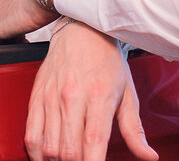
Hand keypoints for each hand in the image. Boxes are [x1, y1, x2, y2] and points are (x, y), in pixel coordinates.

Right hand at [26, 22, 157, 160]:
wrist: (82, 31)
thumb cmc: (107, 60)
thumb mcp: (127, 93)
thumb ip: (135, 129)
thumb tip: (148, 156)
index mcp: (99, 97)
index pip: (94, 142)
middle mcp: (72, 98)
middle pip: (69, 150)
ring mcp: (51, 98)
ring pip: (49, 147)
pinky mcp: (36, 97)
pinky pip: (30, 135)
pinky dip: (37, 153)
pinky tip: (47, 158)